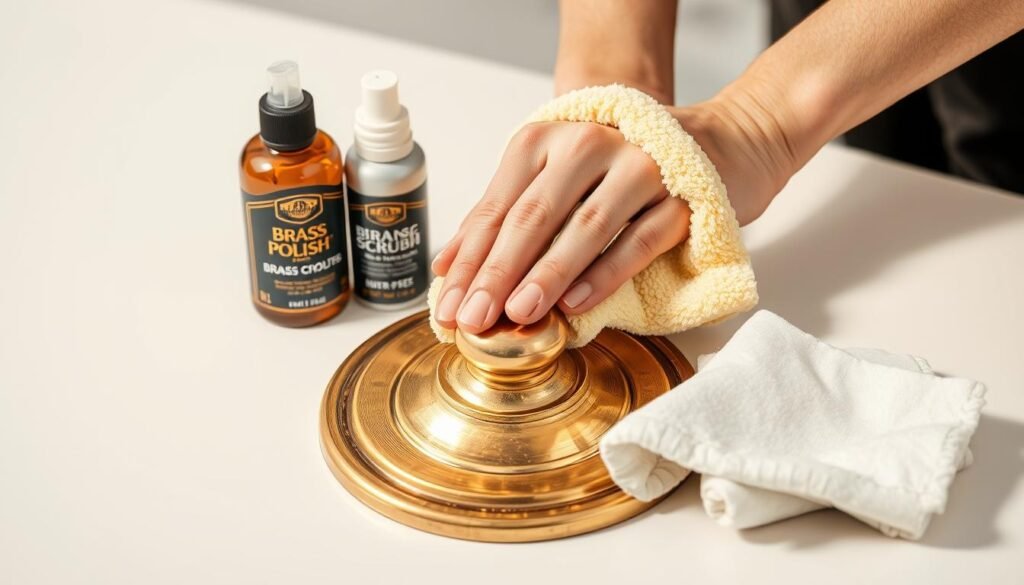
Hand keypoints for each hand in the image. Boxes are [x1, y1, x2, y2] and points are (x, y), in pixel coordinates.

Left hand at [432, 96, 796, 334]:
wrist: (713, 142)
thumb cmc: (618, 170)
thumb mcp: (553, 180)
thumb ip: (502, 217)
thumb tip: (447, 270)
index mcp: (546, 139)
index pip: (497, 208)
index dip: (468, 260)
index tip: (447, 306)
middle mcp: (589, 144)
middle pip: (533, 216)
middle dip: (497, 273)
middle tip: (471, 318)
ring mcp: (639, 168)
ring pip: (585, 227)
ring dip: (547, 275)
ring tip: (517, 314)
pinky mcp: (681, 197)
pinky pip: (639, 241)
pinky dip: (605, 274)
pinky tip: (575, 304)